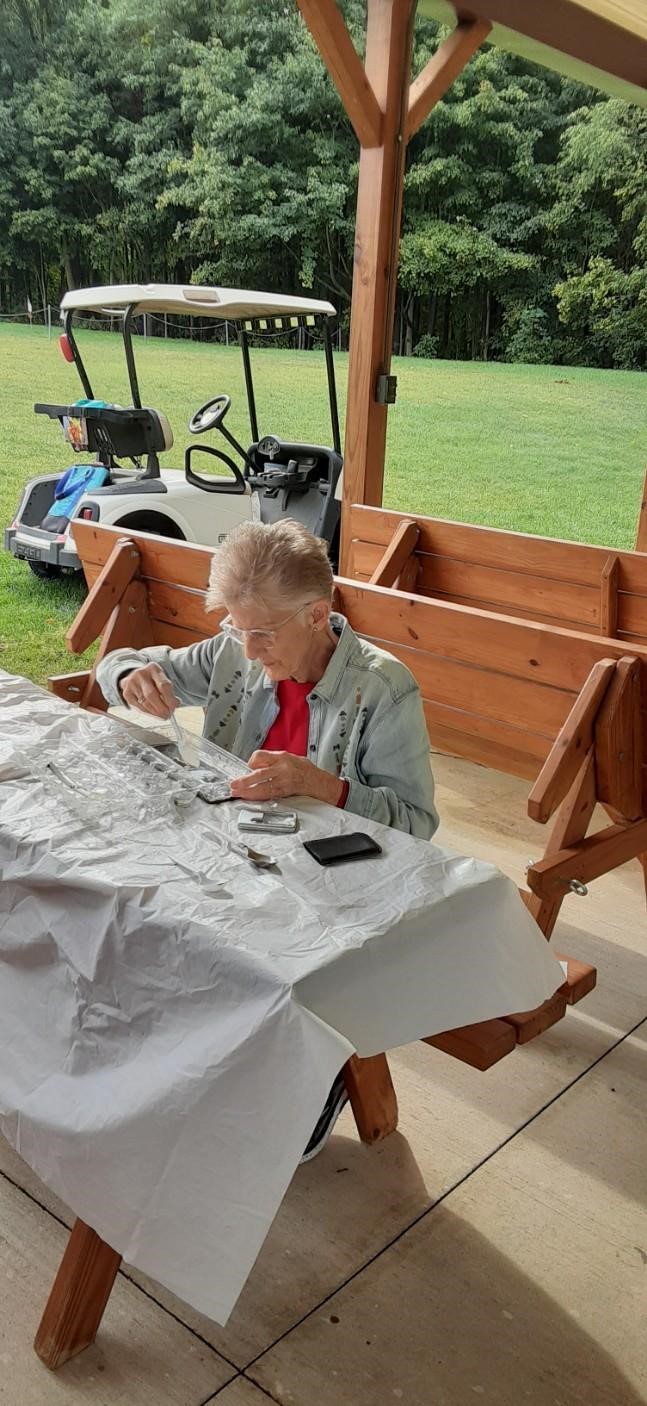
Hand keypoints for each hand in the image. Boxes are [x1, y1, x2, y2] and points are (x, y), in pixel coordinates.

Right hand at [120, 664, 178, 719]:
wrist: (135, 676)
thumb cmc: (152, 680)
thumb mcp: (162, 680)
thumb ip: (169, 691)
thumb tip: (176, 703)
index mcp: (153, 668)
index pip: (163, 685)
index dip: (169, 699)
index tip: (173, 708)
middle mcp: (141, 674)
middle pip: (152, 695)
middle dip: (161, 708)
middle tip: (167, 715)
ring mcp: (131, 683)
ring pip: (145, 703)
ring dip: (155, 712)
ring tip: (162, 715)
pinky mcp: (126, 693)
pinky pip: (139, 707)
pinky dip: (148, 712)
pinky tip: (153, 713)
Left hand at [230, 750, 344, 805]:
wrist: (318, 781)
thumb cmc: (304, 769)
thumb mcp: (289, 757)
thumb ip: (273, 761)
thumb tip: (257, 766)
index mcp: (281, 757)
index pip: (260, 757)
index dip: (252, 762)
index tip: (249, 766)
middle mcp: (282, 769)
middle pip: (259, 774)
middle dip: (244, 780)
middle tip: (234, 784)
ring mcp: (283, 781)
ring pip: (262, 787)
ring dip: (248, 791)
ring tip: (238, 793)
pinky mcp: (285, 791)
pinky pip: (269, 794)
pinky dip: (258, 796)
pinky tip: (251, 797)